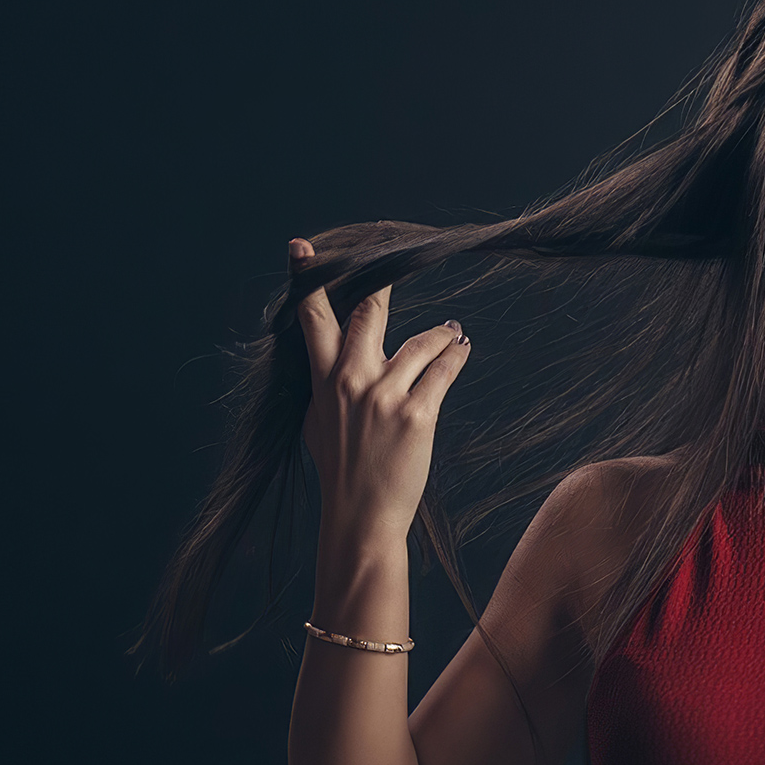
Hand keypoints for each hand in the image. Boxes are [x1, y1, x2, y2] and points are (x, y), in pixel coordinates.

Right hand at [292, 237, 471, 545]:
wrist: (360, 516)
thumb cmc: (341, 468)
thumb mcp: (319, 421)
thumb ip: (325, 383)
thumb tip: (331, 354)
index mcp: (322, 380)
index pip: (311, 319)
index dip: (308, 280)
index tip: (302, 248)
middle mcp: (350, 382)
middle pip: (369, 313)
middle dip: (384, 285)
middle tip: (398, 262)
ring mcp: (384, 397)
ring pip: (421, 342)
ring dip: (441, 334)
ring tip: (451, 333)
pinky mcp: (417, 415)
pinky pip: (444, 370)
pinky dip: (456, 355)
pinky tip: (461, 349)